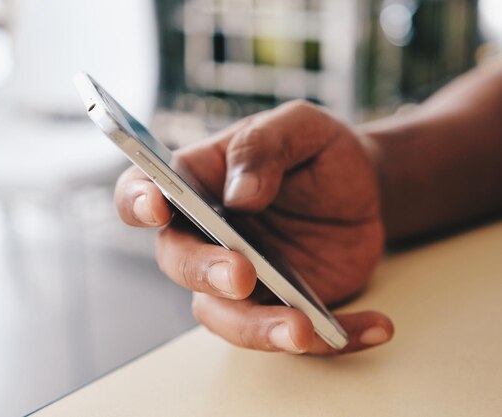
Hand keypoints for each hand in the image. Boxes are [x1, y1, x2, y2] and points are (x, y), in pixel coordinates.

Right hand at [115, 100, 392, 354]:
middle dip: (205, 272)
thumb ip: (264, 146)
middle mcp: (208, 236)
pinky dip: (332, 340)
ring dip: (258, 329)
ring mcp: (241, 276)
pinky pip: (294, 335)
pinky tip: (375, 326)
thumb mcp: (301, 127)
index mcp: (198, 183)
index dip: (137, 203)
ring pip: (225, 316)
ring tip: (305, 329)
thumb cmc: (318, 151)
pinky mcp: (279, 304)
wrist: (364, 188)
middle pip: (179, 262)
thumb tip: (240, 194)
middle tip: (243, 273)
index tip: (156, 208)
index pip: (144, 192)